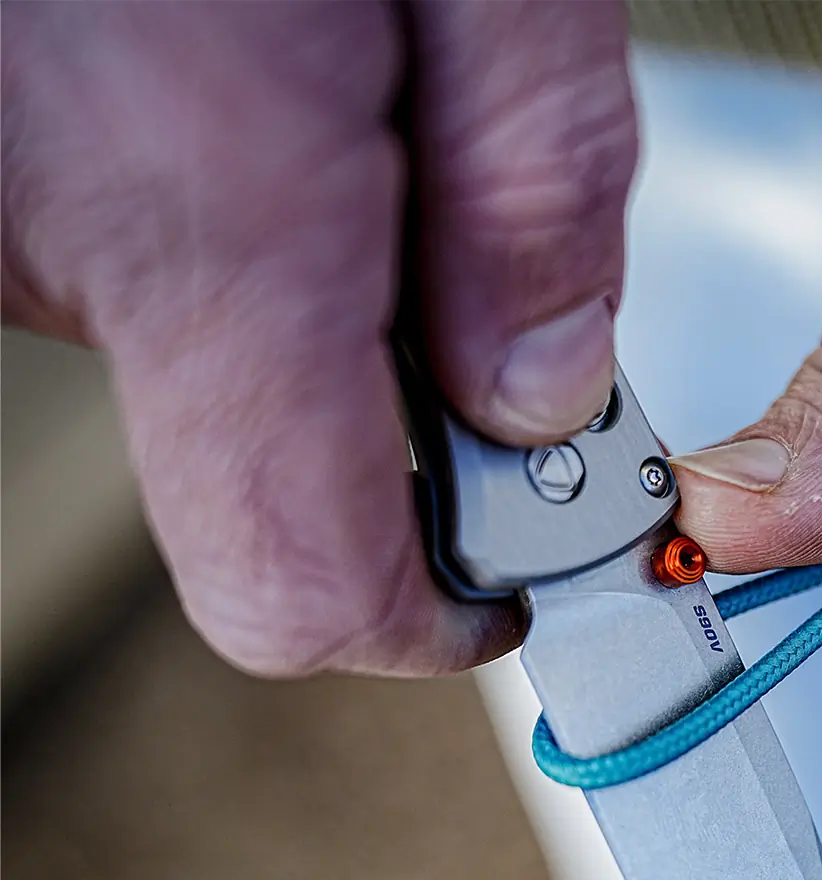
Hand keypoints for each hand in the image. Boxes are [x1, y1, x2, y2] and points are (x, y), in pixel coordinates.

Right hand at [3, 0, 635, 674]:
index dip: (442, 619)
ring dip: (317, 302)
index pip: (304, 592)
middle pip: (264, 487)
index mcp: (212, 216)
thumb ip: (529, 179)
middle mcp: (51, 242)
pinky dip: (230, 231)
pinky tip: (272, 95)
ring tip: (358, 104)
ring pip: (203, 374)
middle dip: (406, 414)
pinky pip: (129, 281)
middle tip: (473, 239)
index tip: (535, 566)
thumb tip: (549, 390)